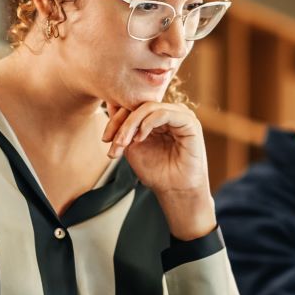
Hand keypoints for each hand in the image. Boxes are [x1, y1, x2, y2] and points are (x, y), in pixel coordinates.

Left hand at [102, 102, 215, 238]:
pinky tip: (140, 138)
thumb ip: (124, 127)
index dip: (116, 120)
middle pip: (139, 105)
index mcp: (157, 117)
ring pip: (149, 107)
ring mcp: (180, 115)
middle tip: (113, 142)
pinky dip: (147, 124)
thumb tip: (109, 104)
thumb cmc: (156, 171)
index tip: (105, 139)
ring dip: (131, 124)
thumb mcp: (132, 146)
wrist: (174, 190)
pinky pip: (163, 113)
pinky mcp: (189, 122)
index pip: (134, 107)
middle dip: (121, 123)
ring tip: (123, 143)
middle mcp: (170, 112)